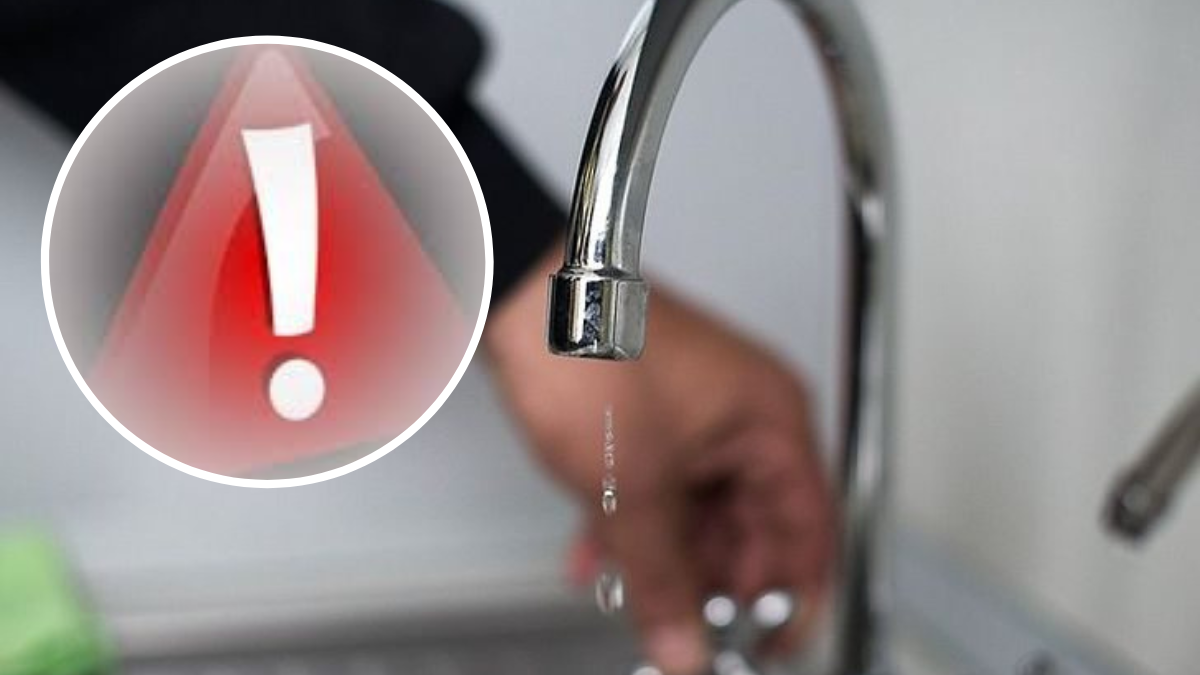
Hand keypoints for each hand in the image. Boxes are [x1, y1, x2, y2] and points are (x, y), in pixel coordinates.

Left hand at [485, 245, 836, 674]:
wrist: (523, 297)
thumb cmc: (590, 347)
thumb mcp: (634, 487)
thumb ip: (663, 578)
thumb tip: (684, 642)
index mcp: (771, 422)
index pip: (810, 530)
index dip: (792, 598)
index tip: (770, 644)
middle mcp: (745, 416)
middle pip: (753, 526)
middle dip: (713, 582)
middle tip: (685, 623)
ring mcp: (698, 414)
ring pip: (699, 512)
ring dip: (665, 558)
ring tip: (633, 594)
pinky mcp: (653, 415)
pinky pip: (661, 488)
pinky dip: (634, 526)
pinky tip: (600, 555)